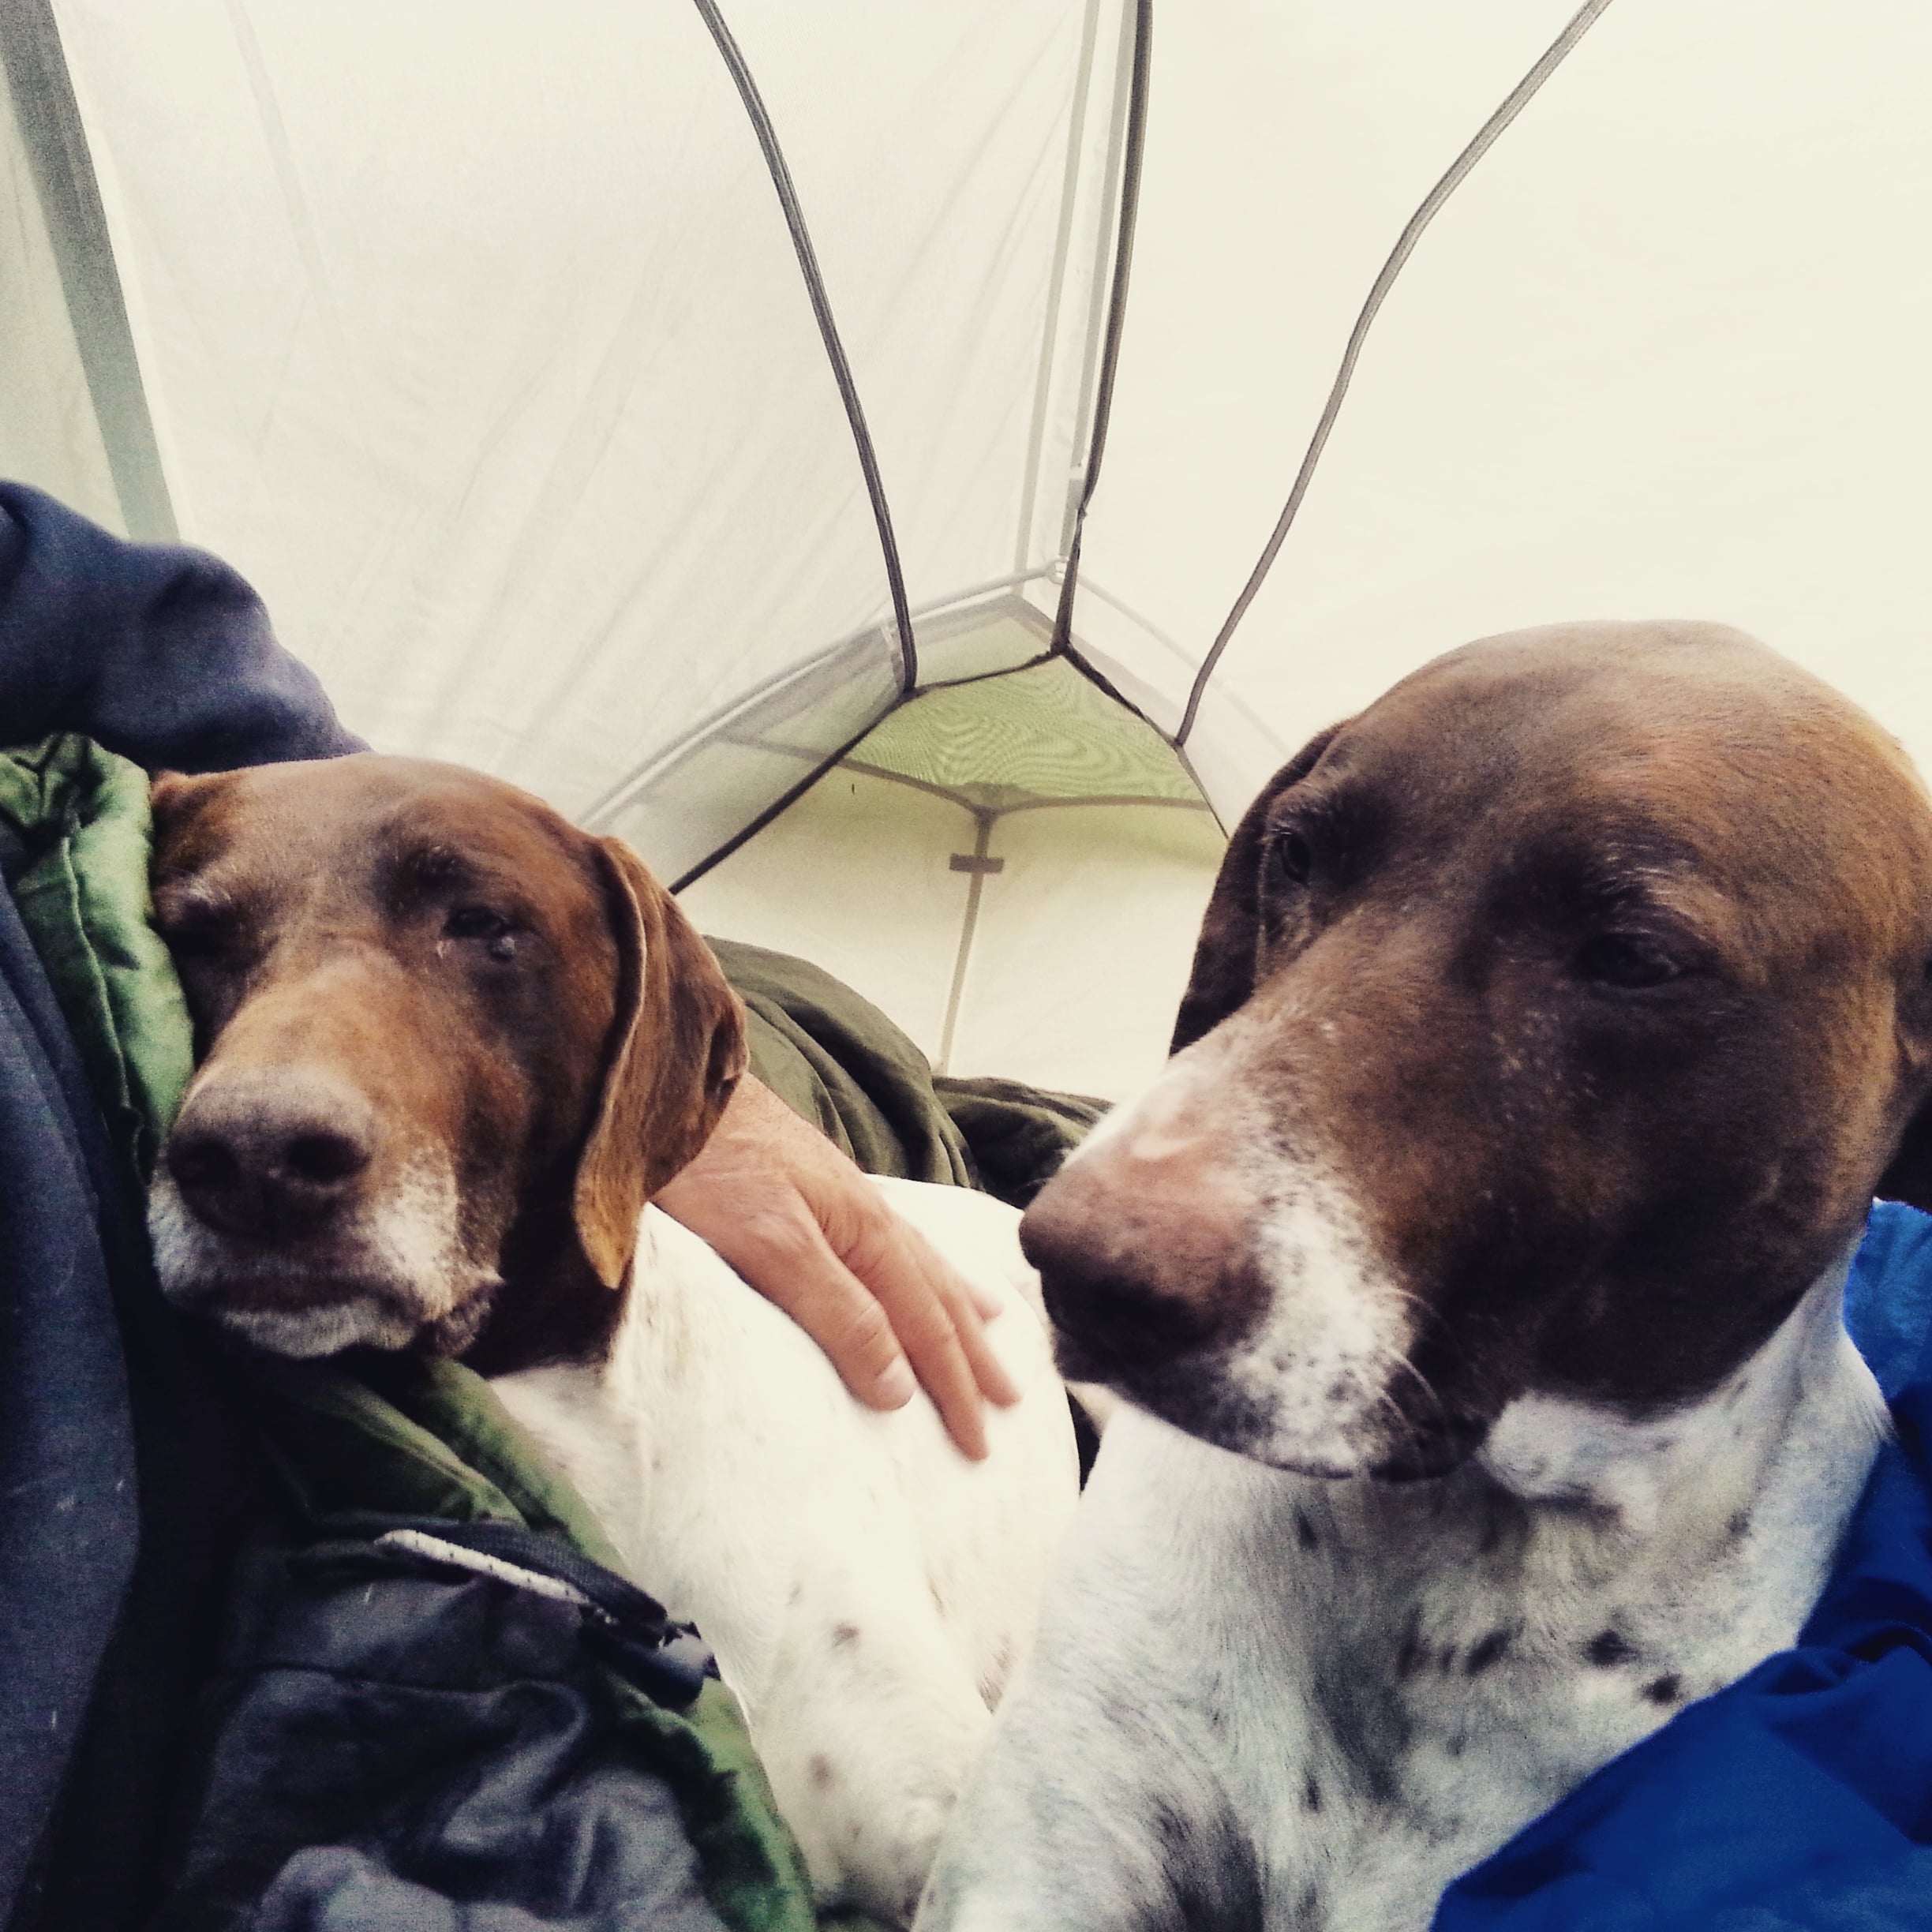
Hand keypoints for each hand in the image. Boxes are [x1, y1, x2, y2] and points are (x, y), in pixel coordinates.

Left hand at [653, 1076, 1021, 1458]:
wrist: (661, 1084)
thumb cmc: (708, 1164)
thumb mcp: (772, 1245)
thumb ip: (838, 1311)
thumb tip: (902, 1385)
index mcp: (866, 1235)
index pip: (926, 1327)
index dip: (954, 1388)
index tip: (979, 1445)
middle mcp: (866, 1214)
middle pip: (937, 1295)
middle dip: (973, 1354)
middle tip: (1012, 1401)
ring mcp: (839, 1195)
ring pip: (920, 1261)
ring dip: (958, 1303)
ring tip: (992, 1325)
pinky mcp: (807, 1183)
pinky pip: (891, 1239)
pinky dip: (919, 1261)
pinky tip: (910, 1256)